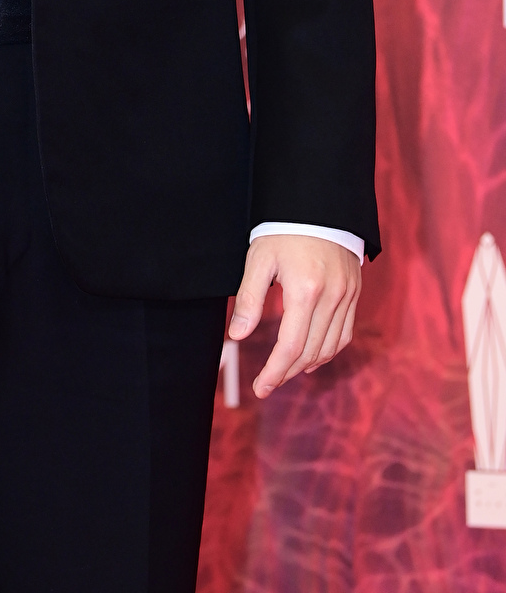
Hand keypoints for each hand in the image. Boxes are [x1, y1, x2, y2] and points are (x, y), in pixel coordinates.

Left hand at [227, 234, 360, 397]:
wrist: (319, 203)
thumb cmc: (283, 230)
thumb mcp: (259, 259)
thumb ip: (250, 299)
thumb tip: (238, 337)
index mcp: (305, 289)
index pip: (291, 346)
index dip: (274, 372)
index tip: (259, 389)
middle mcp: (332, 297)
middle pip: (310, 351)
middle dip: (286, 372)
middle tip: (266, 384)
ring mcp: (347, 296)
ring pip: (330, 347)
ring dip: (307, 365)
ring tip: (285, 371)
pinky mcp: (355, 292)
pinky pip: (345, 333)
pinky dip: (328, 350)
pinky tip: (312, 356)